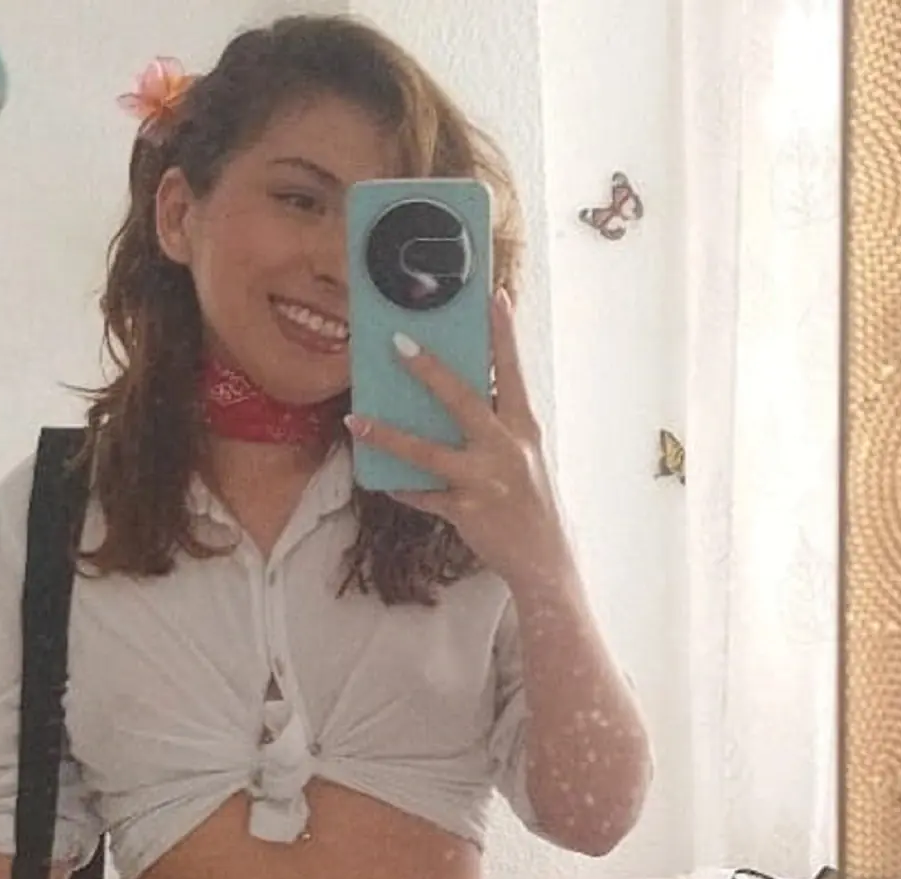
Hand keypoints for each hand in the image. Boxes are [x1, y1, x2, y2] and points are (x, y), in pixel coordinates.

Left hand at [344, 288, 570, 585]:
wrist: (545, 560)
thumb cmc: (530, 500)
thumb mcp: (524, 455)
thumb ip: (495, 427)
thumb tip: (456, 398)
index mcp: (524, 428)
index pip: (513, 372)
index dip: (504, 334)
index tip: (495, 296)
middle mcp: (507, 448)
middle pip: (463, 400)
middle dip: (429, 370)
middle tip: (398, 341)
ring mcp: (485, 480)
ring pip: (428, 452)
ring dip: (387, 435)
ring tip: (354, 420)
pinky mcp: (466, 511)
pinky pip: (423, 495)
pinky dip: (401, 487)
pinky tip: (380, 479)